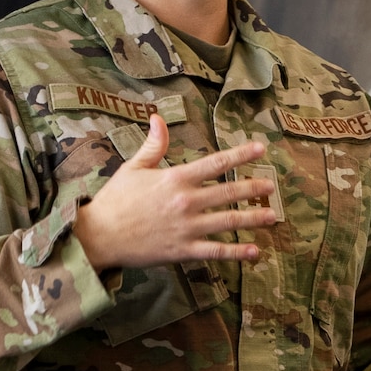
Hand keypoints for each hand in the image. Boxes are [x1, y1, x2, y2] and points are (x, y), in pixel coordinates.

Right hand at [72, 116, 281, 270]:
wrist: (98, 236)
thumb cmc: (115, 200)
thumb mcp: (133, 168)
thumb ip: (153, 145)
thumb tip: (158, 118)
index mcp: (175, 179)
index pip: (215, 163)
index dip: (240, 155)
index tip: (260, 148)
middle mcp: (186, 201)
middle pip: (228, 192)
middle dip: (253, 188)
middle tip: (271, 186)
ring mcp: (187, 227)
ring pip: (228, 222)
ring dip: (253, 219)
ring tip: (272, 216)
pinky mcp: (183, 250)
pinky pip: (215, 251)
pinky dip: (237, 253)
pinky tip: (254, 252)